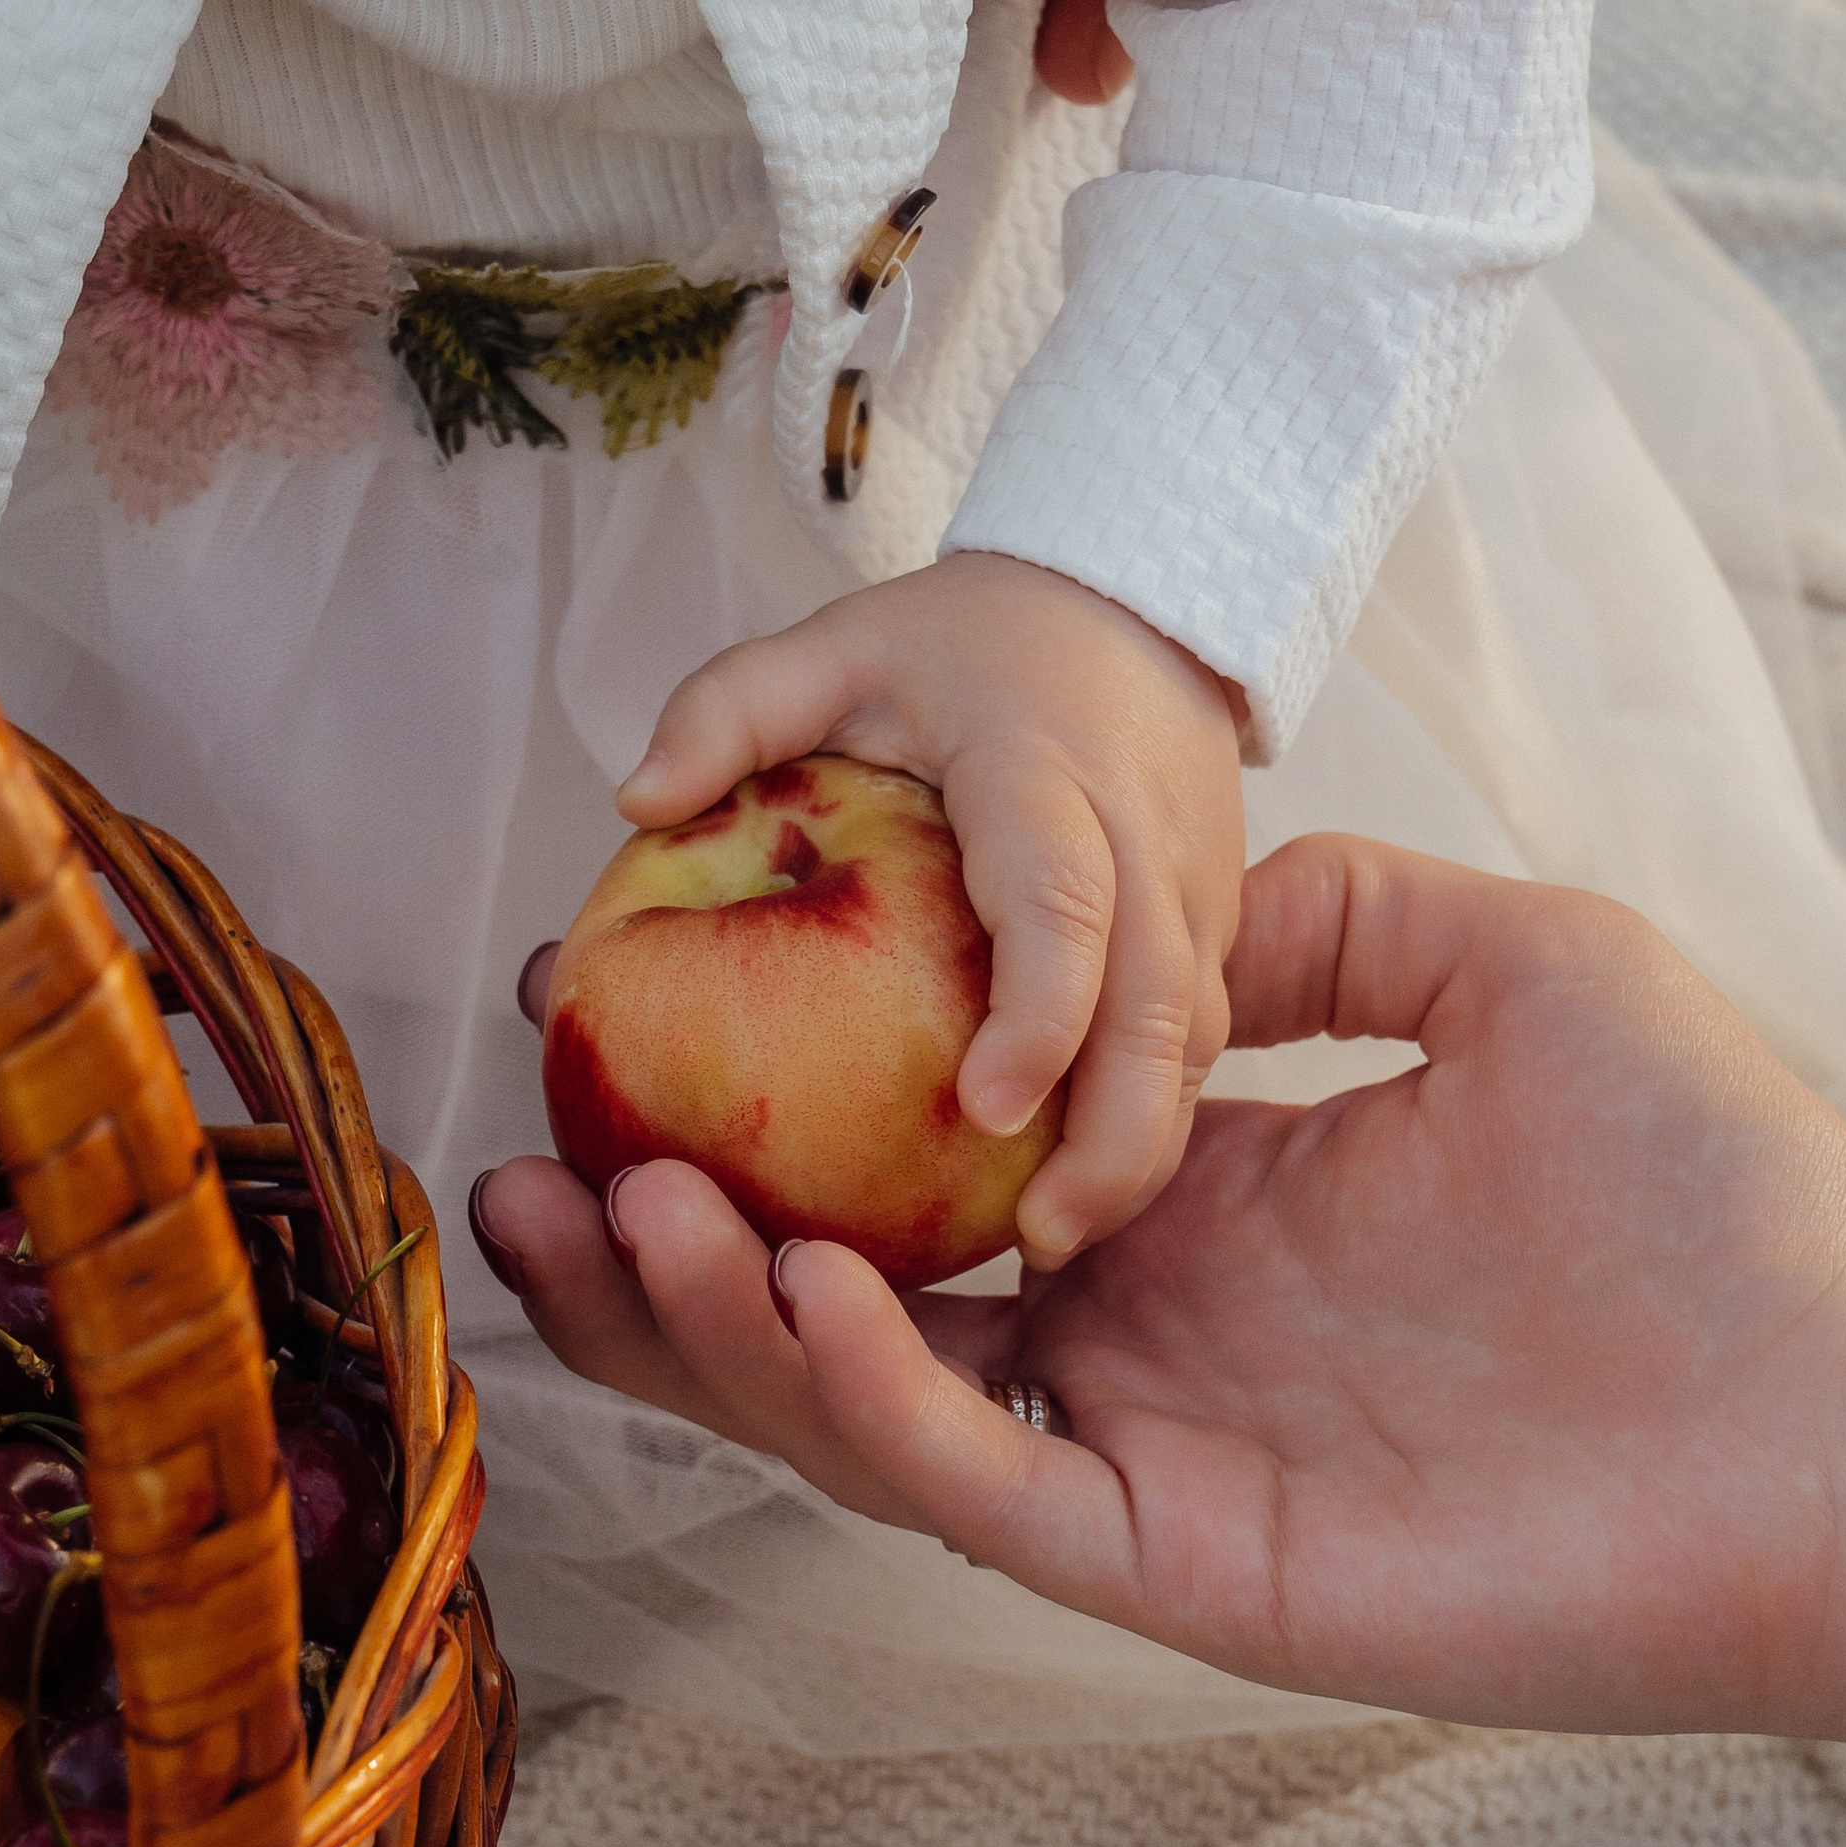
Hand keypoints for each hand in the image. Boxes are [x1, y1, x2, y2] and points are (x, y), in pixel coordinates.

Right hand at [476, 837, 1845, 1808]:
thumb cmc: (1719, 1182)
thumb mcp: (1505, 959)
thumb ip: (1323, 919)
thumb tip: (1165, 908)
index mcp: (1186, 1205)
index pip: (924, 1170)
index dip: (772, 1107)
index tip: (637, 1012)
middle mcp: (1136, 1338)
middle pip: (842, 1302)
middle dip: (671, 1241)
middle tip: (524, 1153)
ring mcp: (1147, 1460)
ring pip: (868, 1411)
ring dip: (715, 1324)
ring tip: (594, 1213)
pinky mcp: (1181, 1565)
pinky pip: (978, 1487)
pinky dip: (867, 1401)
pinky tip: (791, 1288)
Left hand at [614, 552, 1245, 1261]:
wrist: (1128, 605)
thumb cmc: (959, 647)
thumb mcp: (834, 646)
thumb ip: (731, 710)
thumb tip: (636, 802)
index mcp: (1046, 772)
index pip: (1062, 902)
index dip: (1038, 1011)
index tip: (984, 1108)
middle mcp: (1144, 840)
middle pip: (1161, 1006)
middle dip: (1114, 1135)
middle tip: (1039, 1240)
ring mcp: (1194, 891)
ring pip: (1193, 1040)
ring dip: (1139, 1146)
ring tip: (1054, 1241)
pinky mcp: (1209, 931)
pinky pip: (1192, 1041)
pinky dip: (1146, 1120)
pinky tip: (1073, 1193)